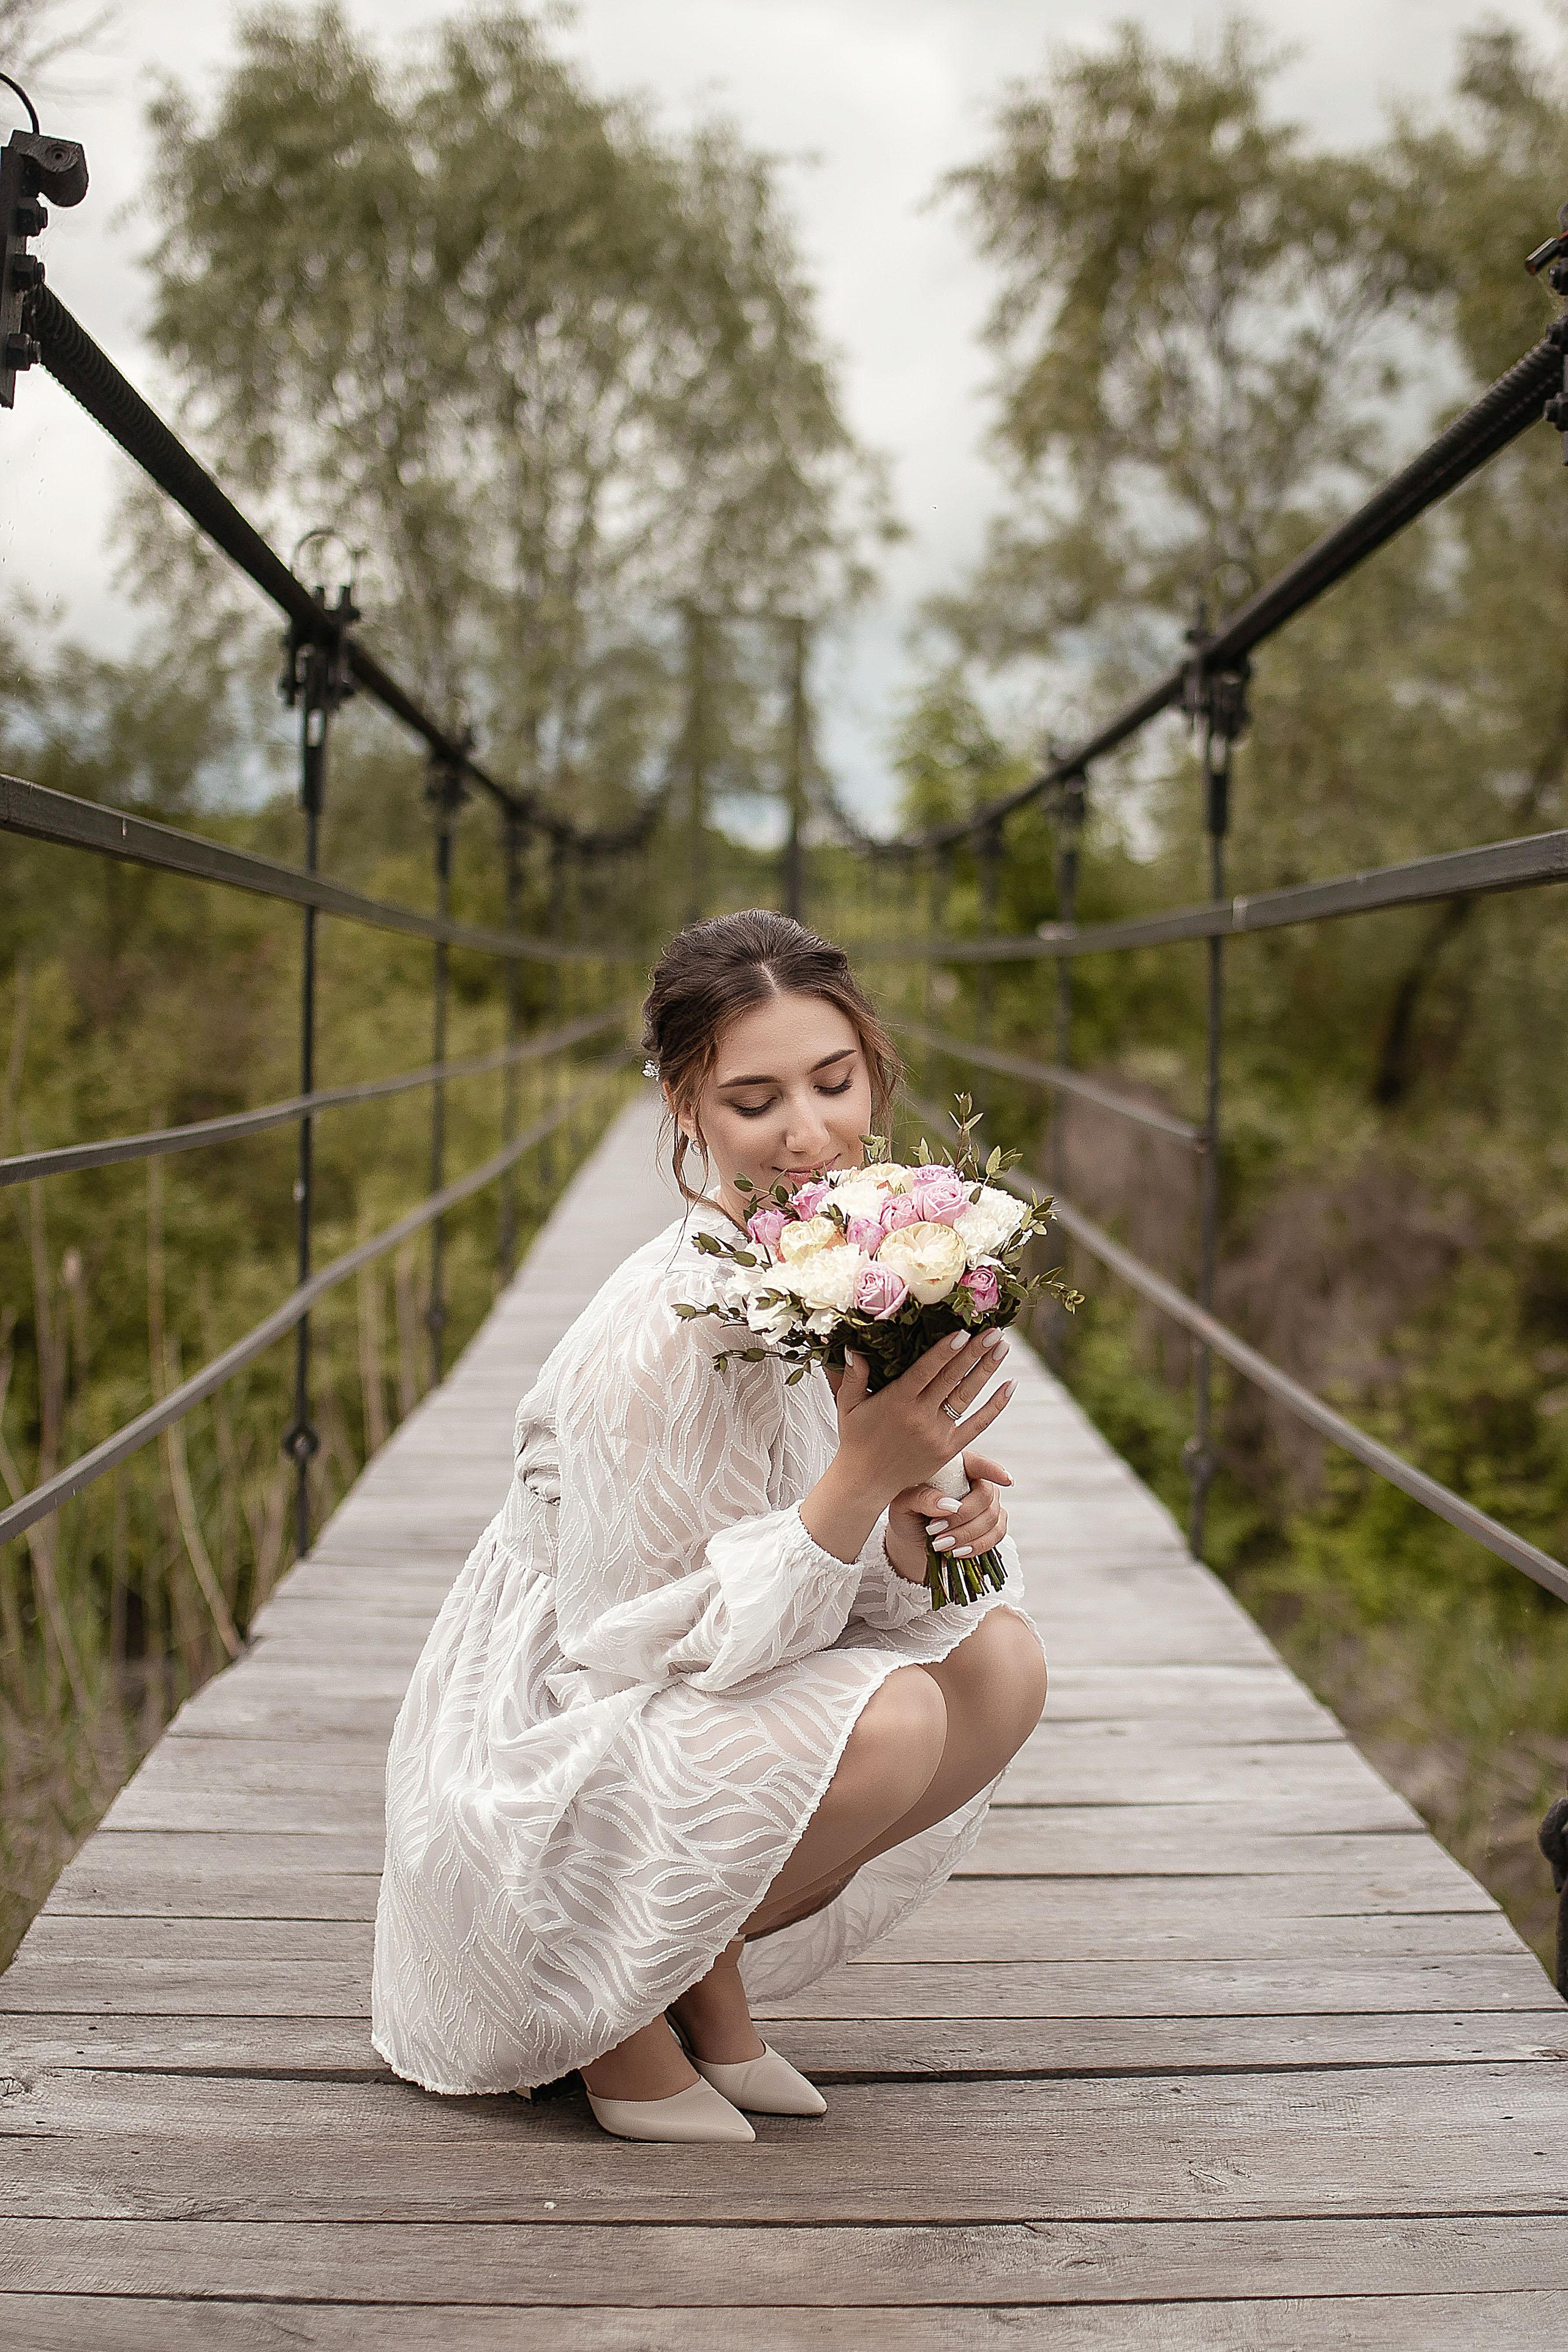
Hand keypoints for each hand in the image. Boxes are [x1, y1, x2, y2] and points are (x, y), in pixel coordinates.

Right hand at [830, 1328, 1014, 1509]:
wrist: (866, 1482)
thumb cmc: (856, 1438)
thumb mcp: (848, 1406)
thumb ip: (852, 1377)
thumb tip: (853, 1348)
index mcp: (896, 1401)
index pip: (925, 1371)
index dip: (945, 1351)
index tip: (964, 1331)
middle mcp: (919, 1416)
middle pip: (952, 1378)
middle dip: (975, 1352)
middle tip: (995, 1330)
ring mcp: (937, 1434)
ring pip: (967, 1396)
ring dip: (987, 1370)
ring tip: (1003, 1347)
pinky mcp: (949, 1449)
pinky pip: (977, 1424)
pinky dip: (996, 1406)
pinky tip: (1010, 1385)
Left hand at [884, 1451, 1012, 1583]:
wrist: (912, 1540)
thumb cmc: (907, 1513)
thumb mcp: (903, 1503)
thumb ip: (922, 1498)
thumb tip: (949, 1504)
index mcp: (955, 1467)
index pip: (978, 1463)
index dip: (993, 1470)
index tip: (1005, 1480)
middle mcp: (976, 1482)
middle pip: (985, 1495)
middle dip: (962, 1516)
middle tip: (934, 1530)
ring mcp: (988, 1505)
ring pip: (991, 1518)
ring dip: (965, 1534)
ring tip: (939, 1544)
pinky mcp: (993, 1527)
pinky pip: (996, 1536)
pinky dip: (976, 1546)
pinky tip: (957, 1552)